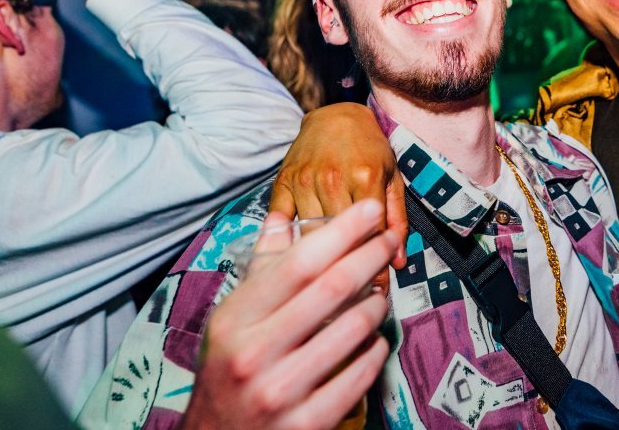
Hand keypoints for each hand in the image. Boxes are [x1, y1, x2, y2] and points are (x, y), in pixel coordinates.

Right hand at [181, 200, 396, 429]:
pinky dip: (376, 349)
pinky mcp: (307, 423)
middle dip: (372, 256)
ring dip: (378, 302)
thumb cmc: (228, 372)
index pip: (299, 262)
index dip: (342, 231)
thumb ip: (260, 269)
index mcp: (235, 320)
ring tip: (380, 293)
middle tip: (390, 242)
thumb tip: (281, 218)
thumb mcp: (231, 320)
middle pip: (333, 288)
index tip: (371, 210)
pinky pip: (361, 374)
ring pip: (354, 329)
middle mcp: (254, 354)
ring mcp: (281, 391)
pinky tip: (374, 338)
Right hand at [271, 102, 408, 290]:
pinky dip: (288, 247)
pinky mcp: (281, 184)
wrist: (335, 115)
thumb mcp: (392, 177)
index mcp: (364, 178)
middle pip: (338, 241)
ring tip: (328, 290)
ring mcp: (303, 182)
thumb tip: (398, 261)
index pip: (371, 235)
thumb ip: (397, 218)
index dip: (376, 268)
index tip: (379, 293)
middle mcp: (332, 180)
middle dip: (347, 272)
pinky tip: (297, 267)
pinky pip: (282, 224)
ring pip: (309, 237)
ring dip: (319, 266)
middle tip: (354, 299)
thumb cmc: (369, 148)